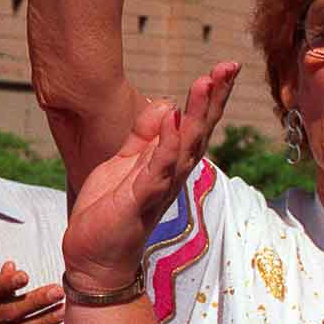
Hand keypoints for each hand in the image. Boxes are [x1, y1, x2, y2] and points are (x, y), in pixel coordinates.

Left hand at [62, 61, 236, 288]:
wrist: (94, 257)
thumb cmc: (110, 211)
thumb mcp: (124, 162)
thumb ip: (144, 136)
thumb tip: (167, 105)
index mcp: (168, 163)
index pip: (194, 124)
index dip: (209, 97)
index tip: (223, 68)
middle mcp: (172, 174)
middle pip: (200, 131)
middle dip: (214, 98)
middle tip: (228, 66)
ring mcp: (159, 187)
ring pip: (185, 147)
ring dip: (196, 115)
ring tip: (206, 82)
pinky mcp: (140, 200)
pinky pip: (158, 171)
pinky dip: (167, 147)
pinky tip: (173, 122)